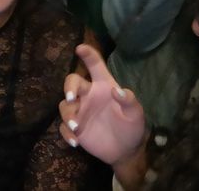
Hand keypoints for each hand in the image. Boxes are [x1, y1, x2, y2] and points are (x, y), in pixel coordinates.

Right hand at [61, 44, 146, 165]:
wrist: (126, 151)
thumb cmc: (131, 126)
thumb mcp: (135, 114)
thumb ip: (129, 101)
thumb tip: (117, 90)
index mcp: (103, 86)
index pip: (95, 65)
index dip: (88, 55)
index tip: (80, 48)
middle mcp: (88, 95)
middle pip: (72, 82)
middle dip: (69, 88)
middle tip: (72, 98)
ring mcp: (80, 112)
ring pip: (64, 106)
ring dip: (68, 115)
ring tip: (76, 127)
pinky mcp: (75, 129)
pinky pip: (63, 127)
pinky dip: (66, 133)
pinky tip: (75, 142)